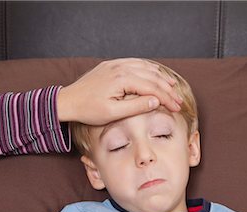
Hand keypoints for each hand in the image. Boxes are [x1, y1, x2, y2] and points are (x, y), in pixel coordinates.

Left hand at [57, 58, 181, 123]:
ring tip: (172, 87)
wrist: (69, 101)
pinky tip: (154, 75)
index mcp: (122, 79)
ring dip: (160, 78)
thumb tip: (155, 101)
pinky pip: (135, 64)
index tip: (177, 107)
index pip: (152, 88)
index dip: (167, 98)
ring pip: (145, 68)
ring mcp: (116, 65)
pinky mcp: (112, 66)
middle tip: (178, 101)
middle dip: (167, 89)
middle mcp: (121, 68)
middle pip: (152, 77)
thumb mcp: (113, 113)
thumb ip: (135, 106)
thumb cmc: (88, 110)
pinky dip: (148, 70)